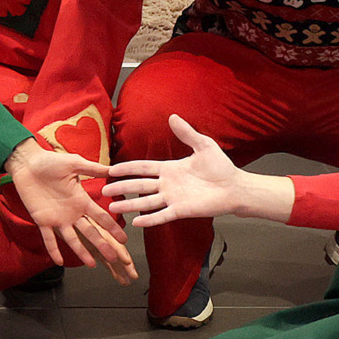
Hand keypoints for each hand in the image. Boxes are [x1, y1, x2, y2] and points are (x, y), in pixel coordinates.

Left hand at [6, 140, 135, 279]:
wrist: (28, 163)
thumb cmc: (50, 161)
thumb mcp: (74, 163)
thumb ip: (92, 168)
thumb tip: (112, 170)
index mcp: (81, 200)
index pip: (100, 217)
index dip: (112, 228)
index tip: (124, 240)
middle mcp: (72, 213)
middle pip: (90, 232)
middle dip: (102, 244)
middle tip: (113, 257)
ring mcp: (57, 219)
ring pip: (72, 239)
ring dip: (82, 252)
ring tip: (92, 264)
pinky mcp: (41, 220)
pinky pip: (48, 238)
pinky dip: (53, 250)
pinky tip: (59, 261)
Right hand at [105, 116, 267, 226]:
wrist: (234, 186)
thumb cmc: (221, 167)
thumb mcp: (203, 145)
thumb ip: (187, 133)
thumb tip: (172, 116)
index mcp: (170, 169)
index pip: (143, 168)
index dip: (127, 168)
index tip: (110, 170)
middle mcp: (167, 184)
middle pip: (139, 185)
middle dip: (121, 187)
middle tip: (103, 190)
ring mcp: (173, 198)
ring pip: (146, 202)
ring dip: (129, 205)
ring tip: (113, 208)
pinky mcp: (182, 210)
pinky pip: (162, 215)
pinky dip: (150, 219)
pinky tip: (137, 222)